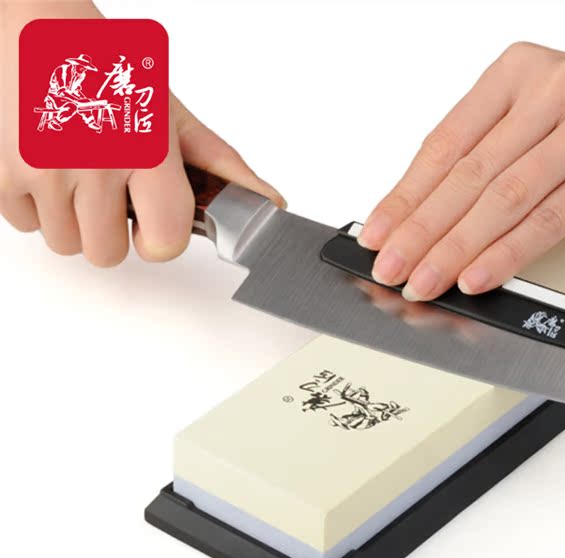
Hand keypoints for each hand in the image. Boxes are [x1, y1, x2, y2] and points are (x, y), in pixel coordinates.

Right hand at [0, 0, 284, 266]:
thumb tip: (268, 201)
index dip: (160, 239)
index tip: (155, 224)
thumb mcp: (169, 110)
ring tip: (75, 170)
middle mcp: (92, 161)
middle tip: (109, 187)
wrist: (30, 24)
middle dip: (112, 229)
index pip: (164, 244)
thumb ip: (218, 163)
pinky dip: (33, 205)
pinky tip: (43, 164)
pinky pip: (24, 226)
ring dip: (73, 220)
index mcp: (145, 148)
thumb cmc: (104, 62)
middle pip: (108, 254)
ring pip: (66, 245)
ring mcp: (39, 168)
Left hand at [359, 7, 564, 300]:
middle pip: (465, 175)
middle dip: (419, 231)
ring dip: (455, 248)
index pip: (443, 146)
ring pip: (503, 197)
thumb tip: (428, 215)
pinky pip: (550, 216)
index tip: (376, 237)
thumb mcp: (538, 113)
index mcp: (512, 76)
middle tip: (390, 270)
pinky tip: (479, 277)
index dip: (403, 197)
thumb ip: (490, 152)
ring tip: (424, 282)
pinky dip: (509, 251)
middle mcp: (544, 90)